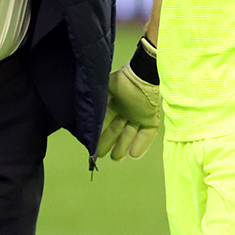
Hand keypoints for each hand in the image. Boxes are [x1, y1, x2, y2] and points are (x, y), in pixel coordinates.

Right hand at [99, 38, 160, 160]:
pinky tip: (133, 155)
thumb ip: (95, 101)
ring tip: (115, 158)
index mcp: (113, 103)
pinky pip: (147, 134)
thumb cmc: (122, 80)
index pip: (104, 123)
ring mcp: (139, 115)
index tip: (92, 146)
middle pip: (116, 131)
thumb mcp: (103, 90)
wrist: (142, 76)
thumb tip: (83, 114)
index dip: (98, 134)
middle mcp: (126, 111)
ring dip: (122, 147)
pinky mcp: (151, 118)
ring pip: (130, 135)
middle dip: (107, 143)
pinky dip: (141, 144)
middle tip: (100, 155)